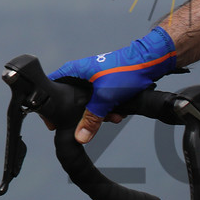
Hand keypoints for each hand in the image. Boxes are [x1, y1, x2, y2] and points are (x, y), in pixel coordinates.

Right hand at [48, 27, 177, 142]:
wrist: (148, 64)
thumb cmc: (124, 71)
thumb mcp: (105, 98)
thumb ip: (91, 118)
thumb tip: (80, 135)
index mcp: (73, 71)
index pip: (51, 87)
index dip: (51, 106)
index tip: (54, 121)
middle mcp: (80, 73)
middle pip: (72, 98)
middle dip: (84, 113)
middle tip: (91, 122)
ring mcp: (92, 77)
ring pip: (89, 101)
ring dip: (100, 112)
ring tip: (112, 117)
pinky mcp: (104, 82)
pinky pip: (100, 99)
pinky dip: (108, 107)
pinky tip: (118, 112)